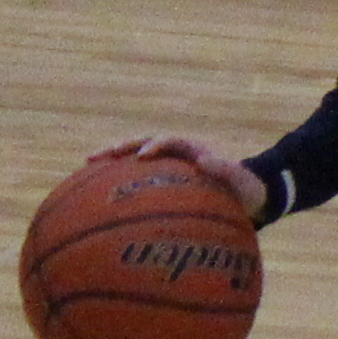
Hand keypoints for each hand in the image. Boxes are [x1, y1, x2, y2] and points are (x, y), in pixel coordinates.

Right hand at [102, 133, 269, 221]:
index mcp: (193, 148)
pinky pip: (139, 178)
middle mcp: (177, 152)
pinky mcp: (164, 179)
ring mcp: (168, 165)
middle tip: (96, 157)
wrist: (251, 197)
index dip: (155, 145)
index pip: (168, 140)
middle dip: (119, 148)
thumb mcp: (243, 182)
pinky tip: (100, 196)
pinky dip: (121, 181)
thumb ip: (226, 170)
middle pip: (141, 143)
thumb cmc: (247, 190)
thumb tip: (204, 160)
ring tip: (87, 167)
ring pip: (134, 158)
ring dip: (112, 160)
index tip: (142, 156)